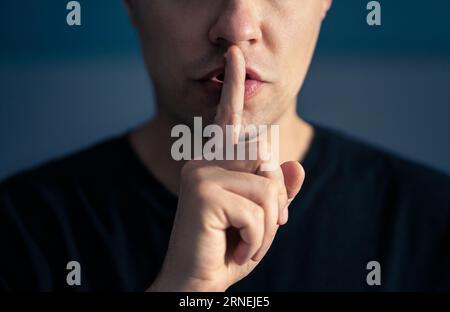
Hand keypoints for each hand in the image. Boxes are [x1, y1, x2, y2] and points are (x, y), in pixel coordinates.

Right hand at [148, 46, 304, 291]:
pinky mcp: (204, 192)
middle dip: (274, 204)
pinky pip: (258, 210)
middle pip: (267, 164)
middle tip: (254, 230)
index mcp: (215, 163)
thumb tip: (295, 164)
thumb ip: (278, 192)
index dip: (233, 87)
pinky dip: (256, 238)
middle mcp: (204, 161)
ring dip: (265, 226)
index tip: (235, 55)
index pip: (229, 121)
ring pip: (267, 190)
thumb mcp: (262, 218)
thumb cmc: (228, 248)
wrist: (199, 283)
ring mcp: (202, 173)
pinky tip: (234, 248)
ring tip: (241, 240)